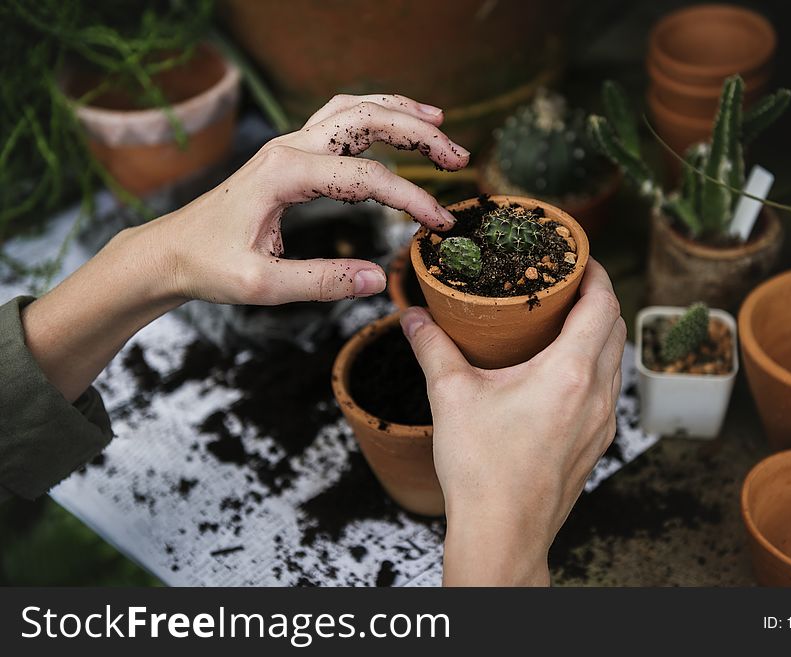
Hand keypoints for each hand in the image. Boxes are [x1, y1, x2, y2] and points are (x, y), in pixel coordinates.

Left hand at [155, 93, 468, 304]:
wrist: (169, 251)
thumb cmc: (208, 265)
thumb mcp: (263, 285)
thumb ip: (322, 282)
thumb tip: (378, 280)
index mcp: (284, 174)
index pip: (366, 178)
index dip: (411, 199)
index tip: (440, 224)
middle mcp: (288, 148)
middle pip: (366, 120)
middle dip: (419, 133)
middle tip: (459, 157)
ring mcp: (288, 146)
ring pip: (353, 110)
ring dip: (399, 112)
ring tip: (440, 122)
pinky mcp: (289, 155)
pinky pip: (338, 121)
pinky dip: (374, 116)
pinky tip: (395, 124)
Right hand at [401, 259, 625, 585]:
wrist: (503, 535)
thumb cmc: (482, 470)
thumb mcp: (450, 396)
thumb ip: (432, 347)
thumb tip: (413, 316)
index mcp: (570, 373)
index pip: (604, 304)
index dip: (596, 273)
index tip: (578, 258)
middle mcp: (597, 395)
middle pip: (616, 328)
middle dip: (597, 298)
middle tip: (565, 284)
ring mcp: (602, 423)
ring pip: (615, 361)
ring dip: (598, 333)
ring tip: (562, 323)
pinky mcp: (596, 444)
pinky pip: (607, 391)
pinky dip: (594, 367)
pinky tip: (560, 373)